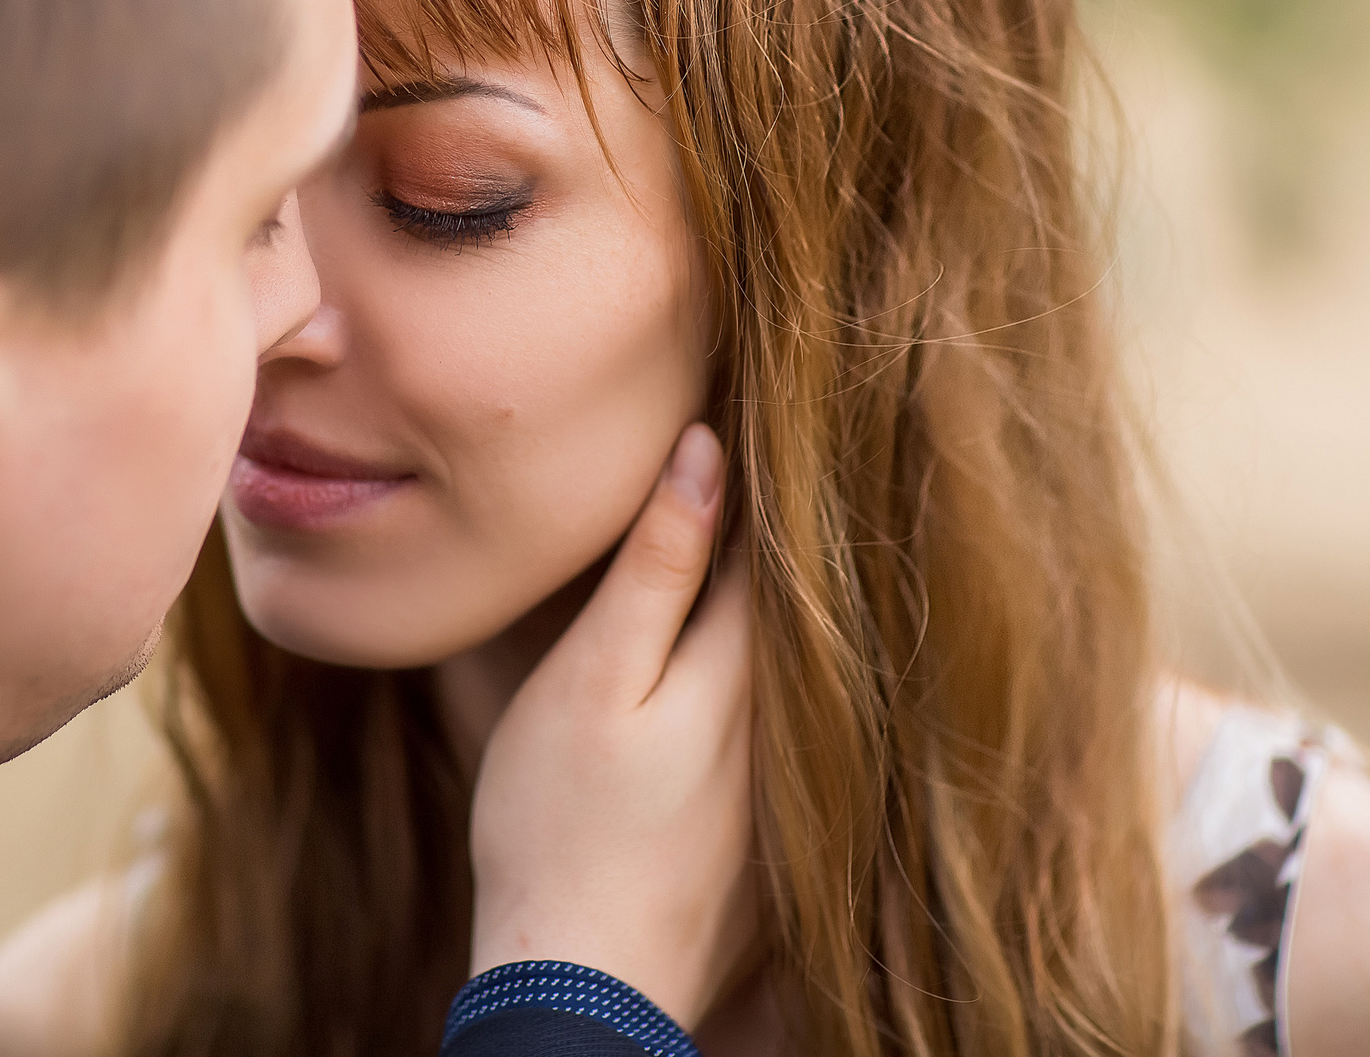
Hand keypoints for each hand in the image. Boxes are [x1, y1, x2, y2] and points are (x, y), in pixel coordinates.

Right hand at [464, 424, 755, 1028]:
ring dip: (796, 581)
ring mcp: (793, 777)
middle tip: (790, 416)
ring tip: (783, 501)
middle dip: (795, 510)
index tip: (773, 383)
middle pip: (809, 588)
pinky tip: (760, 635)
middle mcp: (792, 714)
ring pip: (805, 651)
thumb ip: (653, 568)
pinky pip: (794, 712)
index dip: (780, 453)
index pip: (787, 530)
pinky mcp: (779, 825)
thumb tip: (705, 452)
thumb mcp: (591, 679)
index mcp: (747, 667)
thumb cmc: (561, 826)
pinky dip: (786, 659)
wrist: (586, 986)